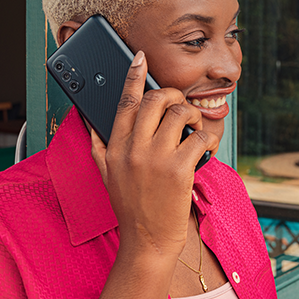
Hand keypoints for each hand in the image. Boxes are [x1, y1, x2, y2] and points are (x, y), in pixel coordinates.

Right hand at [90, 51, 219, 256]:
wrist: (147, 241)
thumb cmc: (131, 207)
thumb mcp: (106, 175)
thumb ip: (99, 146)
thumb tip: (90, 120)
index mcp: (115, 146)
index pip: (124, 103)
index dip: (133, 76)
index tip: (139, 57)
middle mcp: (133, 148)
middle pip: (156, 100)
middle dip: (174, 96)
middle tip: (181, 107)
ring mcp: (156, 158)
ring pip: (180, 114)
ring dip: (193, 117)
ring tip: (194, 130)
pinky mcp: (178, 169)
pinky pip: (199, 137)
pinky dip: (208, 139)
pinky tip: (206, 149)